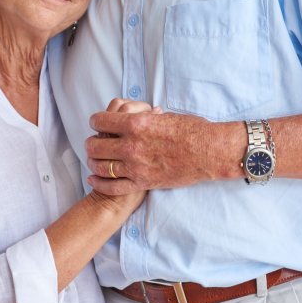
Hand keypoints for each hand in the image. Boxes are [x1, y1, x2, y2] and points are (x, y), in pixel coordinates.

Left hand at [85, 104, 241, 194]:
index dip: (96, 121)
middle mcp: (132, 145)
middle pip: (95, 145)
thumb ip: (142, 117)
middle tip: (94, 143)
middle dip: (92, 142)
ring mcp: (136, 166)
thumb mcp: (162, 116)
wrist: (209, 152)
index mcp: (136, 123)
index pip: (100, 121)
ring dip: (93, 162)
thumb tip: (132, 117)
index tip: (98, 123)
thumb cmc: (191, 130)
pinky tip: (94, 178)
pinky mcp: (142, 182)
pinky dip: (99, 183)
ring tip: (94, 159)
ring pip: (100, 166)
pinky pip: (113, 186)